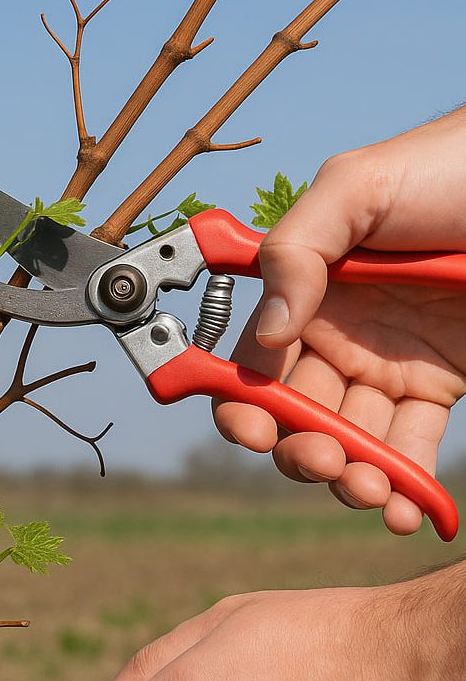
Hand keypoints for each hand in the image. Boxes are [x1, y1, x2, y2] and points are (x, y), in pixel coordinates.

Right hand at [214, 108, 465, 534]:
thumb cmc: (439, 170)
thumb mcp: (353, 189)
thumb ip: (294, 251)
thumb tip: (268, 331)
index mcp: (304, 292)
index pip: (255, 360)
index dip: (242, 400)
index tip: (249, 428)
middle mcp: (337, 335)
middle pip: (297, 413)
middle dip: (299, 448)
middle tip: (323, 459)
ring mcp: (386, 364)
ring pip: (351, 440)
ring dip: (349, 477)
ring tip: (369, 489)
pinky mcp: (438, 384)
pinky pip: (411, 445)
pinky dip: (406, 485)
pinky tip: (406, 510)